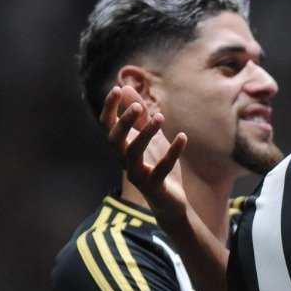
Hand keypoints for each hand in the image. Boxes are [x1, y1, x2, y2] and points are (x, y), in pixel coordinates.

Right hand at [102, 84, 188, 223]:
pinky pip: (161, 169)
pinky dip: (172, 152)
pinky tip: (183, 137)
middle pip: (115, 140)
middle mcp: (125, 161)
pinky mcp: (155, 186)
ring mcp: (138, 175)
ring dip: (146, 134)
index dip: (109, 108)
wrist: (170, 202)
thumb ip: (140, 117)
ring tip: (160, 117)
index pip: (108, 126)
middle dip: (124, 122)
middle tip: (139, 105)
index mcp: (123, 148)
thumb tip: (126, 88)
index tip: (116, 89)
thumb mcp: (151, 138)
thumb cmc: (157, 167)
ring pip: (133, 154)